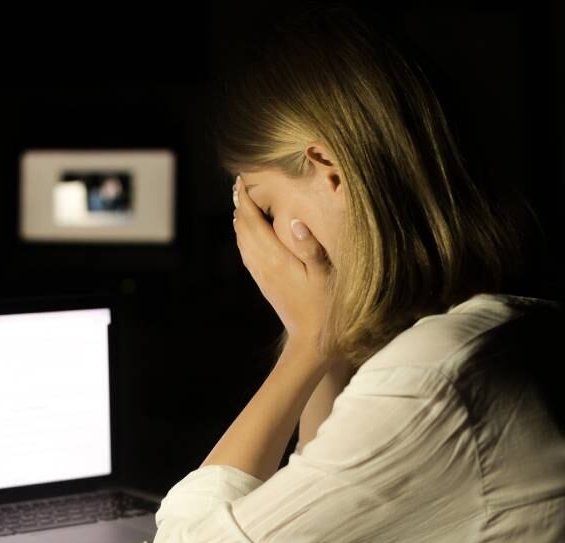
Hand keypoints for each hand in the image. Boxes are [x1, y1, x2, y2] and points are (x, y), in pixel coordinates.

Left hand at [232, 176, 332, 349]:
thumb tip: (295, 222)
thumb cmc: (325, 307)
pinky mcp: (265, 284)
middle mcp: (263, 266)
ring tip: (240, 204)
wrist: (311, 341)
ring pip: (242, 242)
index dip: (245, 200)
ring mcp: (262, 276)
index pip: (253, 223)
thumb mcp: (325, 276)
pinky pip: (247, 255)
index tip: (241, 181)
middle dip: (239, 206)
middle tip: (238, 186)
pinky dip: (244, 238)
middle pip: (243, 229)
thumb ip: (311, 248)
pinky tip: (248, 235)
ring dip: (240, 221)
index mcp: (276, 259)